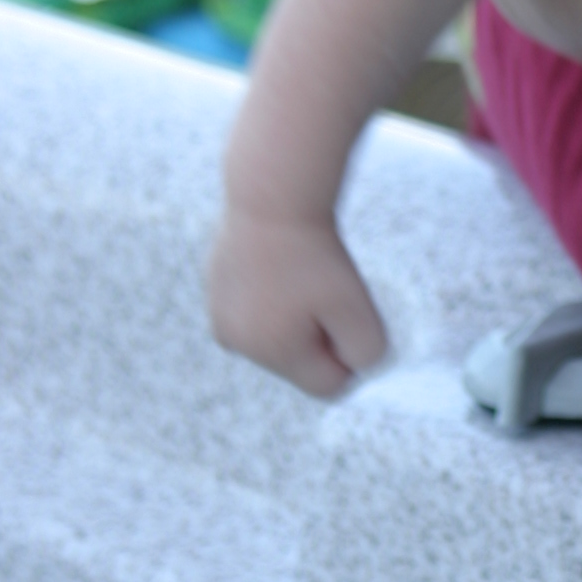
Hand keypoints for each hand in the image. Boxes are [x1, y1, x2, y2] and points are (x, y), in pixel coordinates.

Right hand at [207, 205, 389, 400]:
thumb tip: (352, 370)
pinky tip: (277, 264)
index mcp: (272, 353)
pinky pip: (260, 310)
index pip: (329, 385)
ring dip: (297, 314)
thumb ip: (366, 354)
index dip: (349, 353)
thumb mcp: (358, 310)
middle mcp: (237, 344)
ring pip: (280, 336)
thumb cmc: (317, 254)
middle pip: (301, 361)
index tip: (347, 312)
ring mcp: (221, 319)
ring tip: (295, 274)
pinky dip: (275, 295)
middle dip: (320, 334)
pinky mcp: (216, 295)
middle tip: (320, 288)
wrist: (270, 196)